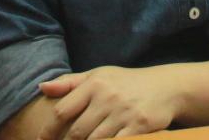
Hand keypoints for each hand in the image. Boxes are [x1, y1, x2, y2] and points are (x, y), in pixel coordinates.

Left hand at [38, 66, 184, 139]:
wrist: (166, 87)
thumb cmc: (126, 83)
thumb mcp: (99, 76)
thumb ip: (70, 83)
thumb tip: (42, 88)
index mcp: (94, 84)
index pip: (62, 111)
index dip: (48, 131)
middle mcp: (107, 97)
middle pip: (76, 132)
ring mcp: (123, 113)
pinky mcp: (138, 127)